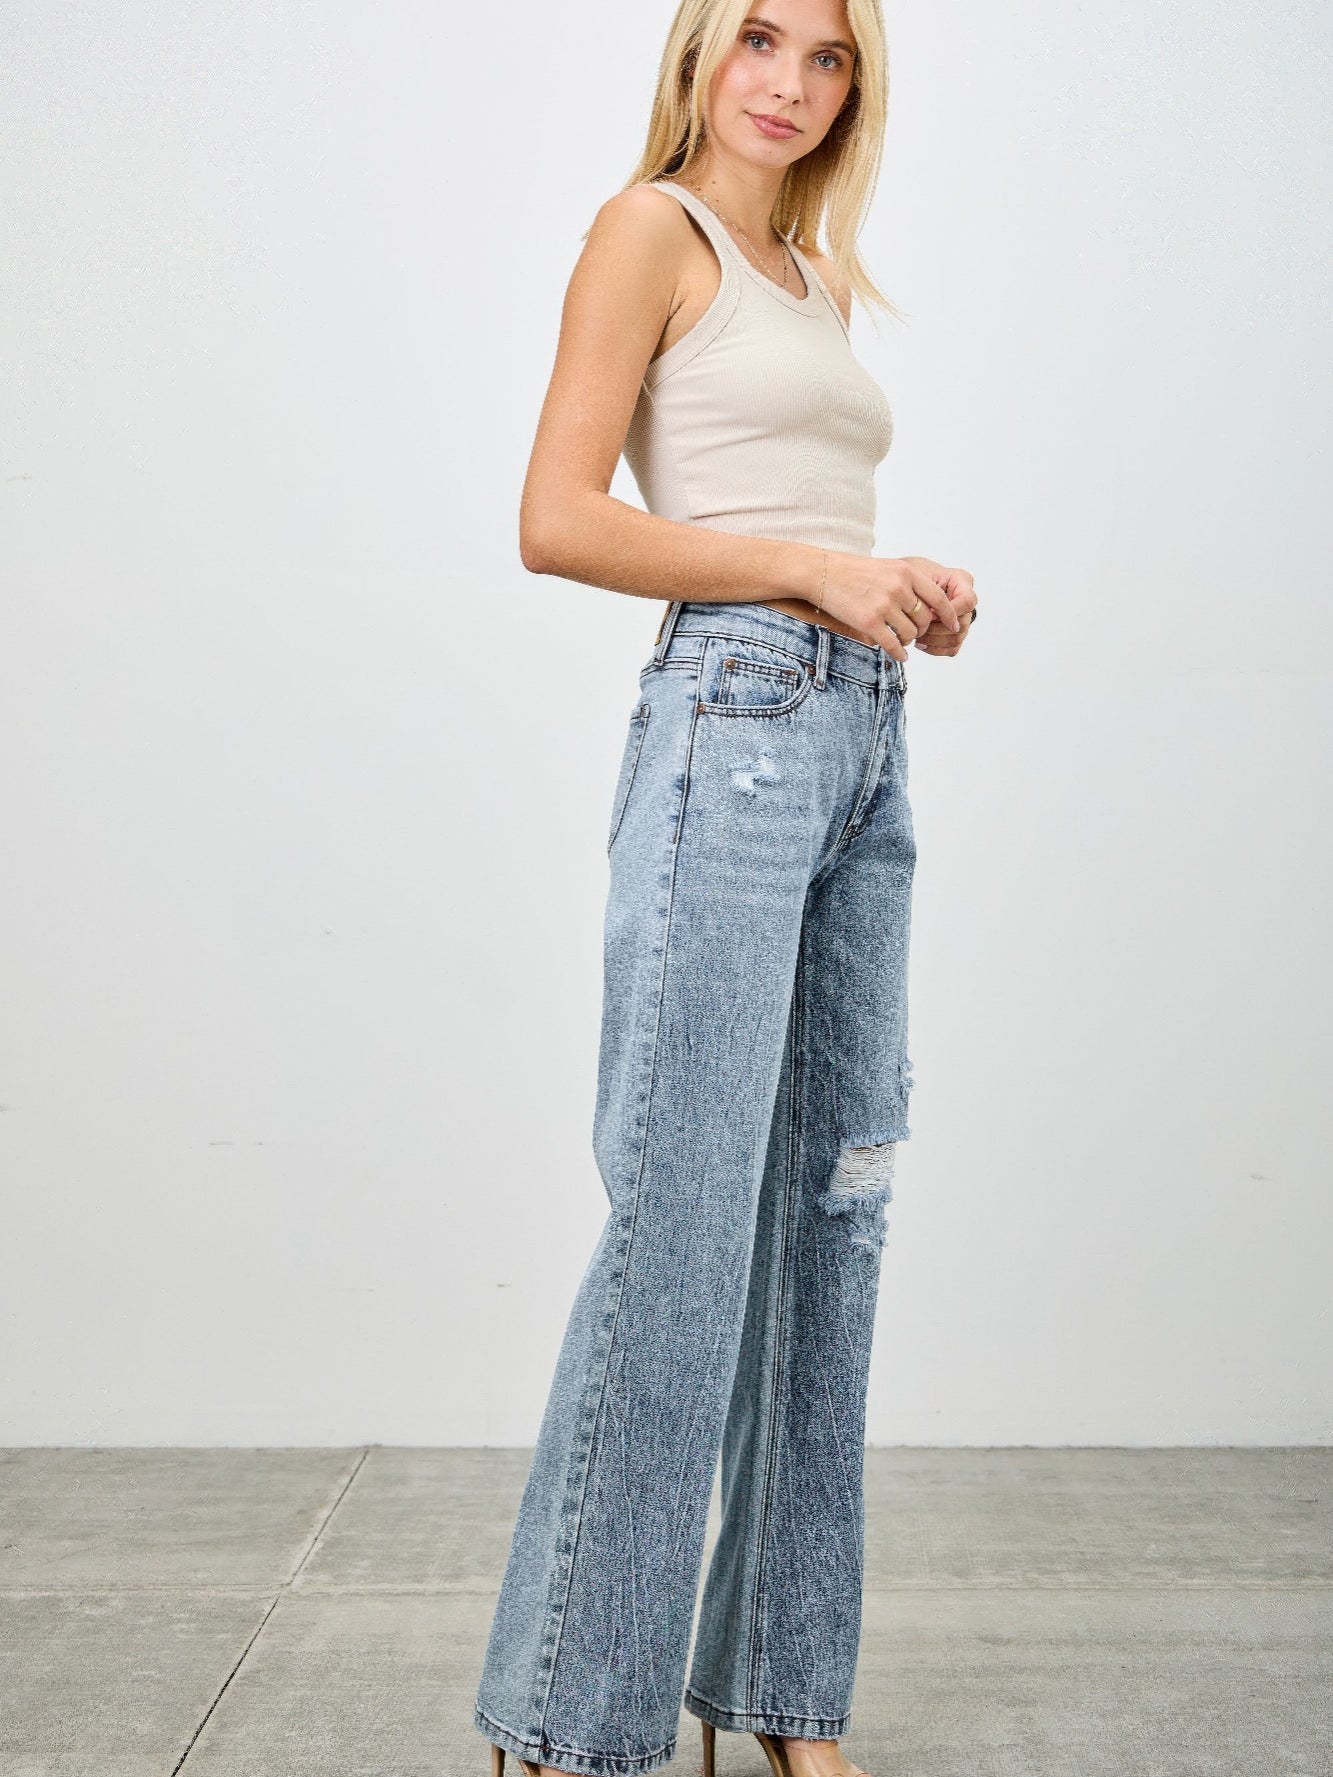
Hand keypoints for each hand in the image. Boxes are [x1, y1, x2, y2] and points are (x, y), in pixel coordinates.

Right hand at [818, 553, 961, 661]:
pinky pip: (892, 644)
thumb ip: (909, 584)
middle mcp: (898, 588)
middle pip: (925, 619)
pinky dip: (898, 653)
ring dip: (908, 641)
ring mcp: (883, 605)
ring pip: (910, 633)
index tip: (954, 625)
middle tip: (914, 634)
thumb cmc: (854, 572)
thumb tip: (931, 607)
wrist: (822, 573)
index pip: (939, 598)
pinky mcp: (869, 622)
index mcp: (906, 572)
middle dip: (922, 630)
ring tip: (901, 640)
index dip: (949, 615)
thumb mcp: (887, 568)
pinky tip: (899, 656)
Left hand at [900, 556, 976, 656]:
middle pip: (962, 623)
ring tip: (916, 637)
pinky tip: (920, 643)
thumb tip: (932, 616)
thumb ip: (928, 592)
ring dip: (935, 641)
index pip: (967, 602)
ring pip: (957, 638)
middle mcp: (965, 599)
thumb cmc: (910, 574)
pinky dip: (935, 649)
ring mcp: (961, 617)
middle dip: (937, 629)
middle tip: (918, 628)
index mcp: (962, 581)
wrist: (902, 580)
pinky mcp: (954, 631)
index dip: (948, 612)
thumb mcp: (916, 575)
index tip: (929, 613)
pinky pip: (952, 648)